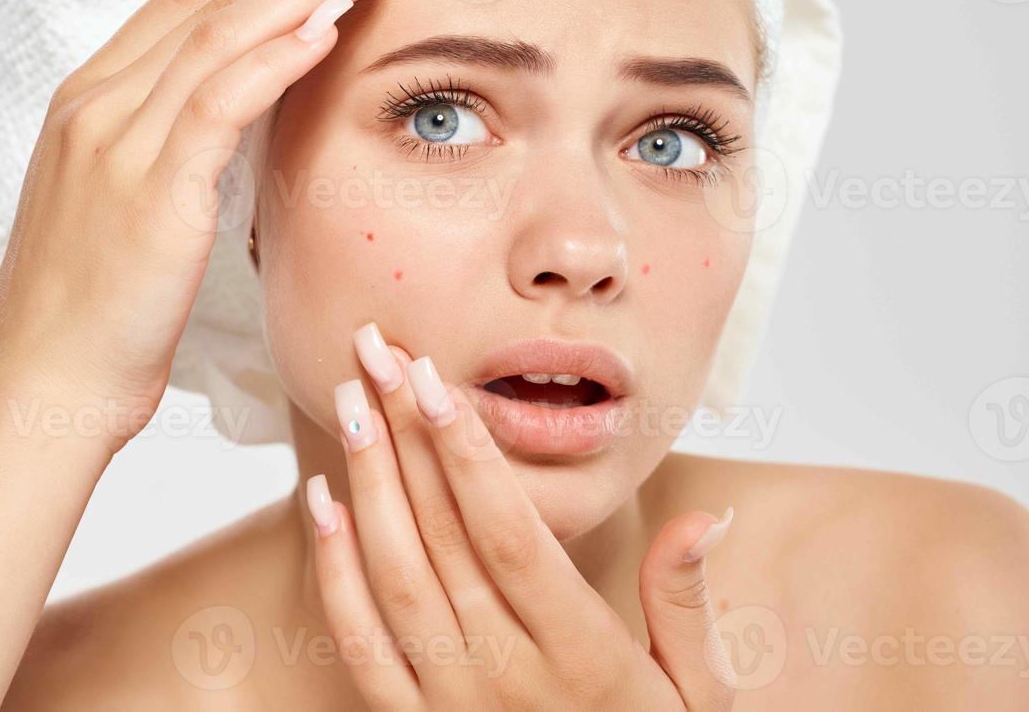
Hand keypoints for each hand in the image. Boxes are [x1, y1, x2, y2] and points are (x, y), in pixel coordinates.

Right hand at [0, 0, 426, 443]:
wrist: (44, 386)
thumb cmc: (95, 310)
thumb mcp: (131, 205)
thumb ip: (175, 145)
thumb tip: (242, 113)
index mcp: (93, 100)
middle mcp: (99, 102)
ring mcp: (116, 139)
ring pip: (221, 32)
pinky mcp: (148, 188)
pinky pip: (221, 100)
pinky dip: (278, 56)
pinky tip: (330, 24)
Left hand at [303, 323, 737, 710]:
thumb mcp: (701, 694)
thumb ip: (688, 604)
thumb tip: (707, 516)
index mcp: (582, 657)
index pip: (511, 535)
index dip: (468, 454)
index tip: (437, 378)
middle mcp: (508, 679)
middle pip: (443, 538)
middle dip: (406, 435)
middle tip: (375, 352)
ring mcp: (453, 708)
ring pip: (397, 578)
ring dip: (368, 484)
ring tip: (349, 400)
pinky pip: (363, 646)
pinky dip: (333, 573)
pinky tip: (321, 502)